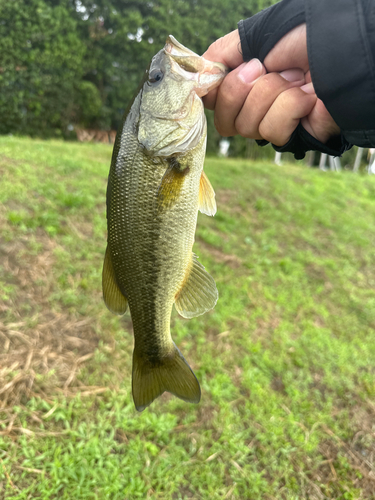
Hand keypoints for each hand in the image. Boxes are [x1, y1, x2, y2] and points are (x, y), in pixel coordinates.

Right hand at [203, 25, 339, 145]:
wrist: (342, 52)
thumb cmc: (305, 39)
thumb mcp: (254, 39)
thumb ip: (220, 55)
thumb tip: (194, 79)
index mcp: (244, 86)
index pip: (212, 104)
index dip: (215, 93)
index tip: (221, 75)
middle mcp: (254, 108)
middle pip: (225, 122)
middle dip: (242, 91)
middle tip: (264, 69)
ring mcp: (272, 123)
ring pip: (248, 127)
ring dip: (272, 95)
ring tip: (295, 80)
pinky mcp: (292, 136)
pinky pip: (273, 131)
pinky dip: (290, 107)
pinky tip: (307, 98)